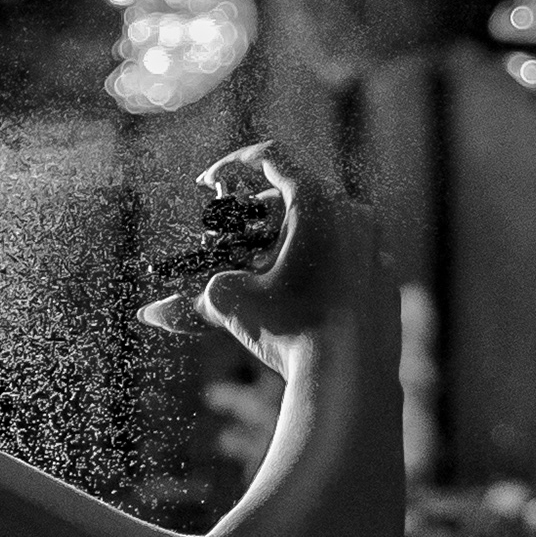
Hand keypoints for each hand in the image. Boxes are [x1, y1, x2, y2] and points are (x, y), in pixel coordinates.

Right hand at [139, 142, 373, 371]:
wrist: (352, 380)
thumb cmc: (291, 331)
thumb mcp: (231, 305)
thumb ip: (189, 300)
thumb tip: (149, 314)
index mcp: (316, 202)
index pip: (270, 156)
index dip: (231, 164)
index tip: (207, 183)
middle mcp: (353, 213)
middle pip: (297, 193)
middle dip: (256, 211)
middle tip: (230, 236)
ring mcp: (376, 244)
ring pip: (326, 223)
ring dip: (288, 236)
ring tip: (262, 267)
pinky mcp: (386, 275)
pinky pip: (348, 253)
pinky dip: (319, 260)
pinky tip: (299, 291)